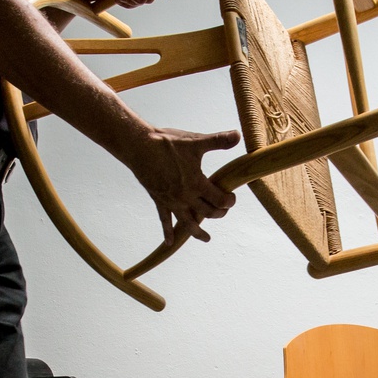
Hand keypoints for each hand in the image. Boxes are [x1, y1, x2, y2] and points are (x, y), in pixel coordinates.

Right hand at [119, 128, 240, 245]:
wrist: (140, 147)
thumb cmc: (167, 144)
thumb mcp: (196, 141)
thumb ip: (218, 141)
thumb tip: (238, 135)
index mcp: (196, 183)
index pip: (219, 199)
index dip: (229, 201)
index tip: (232, 197)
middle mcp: (185, 196)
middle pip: (207, 212)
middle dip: (219, 213)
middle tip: (223, 210)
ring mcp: (171, 201)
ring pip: (187, 223)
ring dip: (198, 232)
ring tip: (207, 238)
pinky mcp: (159, 201)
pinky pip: (164, 220)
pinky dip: (167, 232)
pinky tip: (169, 243)